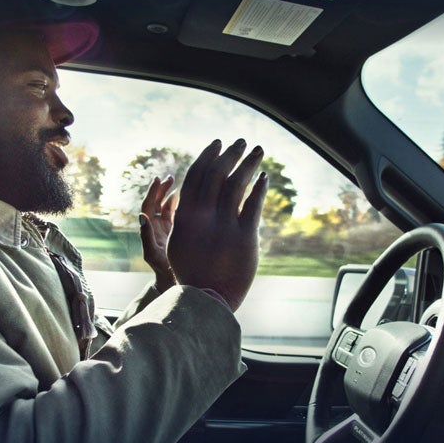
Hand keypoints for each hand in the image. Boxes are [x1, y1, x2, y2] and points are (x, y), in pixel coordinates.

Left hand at [139, 176, 178, 292]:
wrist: (175, 282)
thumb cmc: (163, 271)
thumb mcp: (153, 255)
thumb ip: (146, 237)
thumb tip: (141, 216)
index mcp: (149, 230)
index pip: (148, 206)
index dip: (152, 192)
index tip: (159, 179)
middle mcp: (156, 227)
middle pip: (157, 203)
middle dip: (162, 189)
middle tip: (170, 177)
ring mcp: (167, 229)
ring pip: (168, 207)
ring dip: (172, 194)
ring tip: (180, 182)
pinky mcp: (178, 232)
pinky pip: (178, 214)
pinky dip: (181, 203)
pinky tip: (190, 195)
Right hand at [167, 139, 267, 310]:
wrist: (208, 300)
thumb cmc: (193, 273)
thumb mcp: (179, 244)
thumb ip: (185, 219)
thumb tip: (191, 198)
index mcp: (185, 217)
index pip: (196, 176)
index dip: (207, 156)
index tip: (218, 144)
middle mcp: (203, 217)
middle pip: (217, 174)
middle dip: (230, 154)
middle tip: (241, 142)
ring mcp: (224, 226)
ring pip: (238, 184)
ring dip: (248, 163)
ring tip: (258, 150)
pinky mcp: (245, 237)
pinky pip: (254, 205)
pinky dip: (260, 188)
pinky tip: (265, 178)